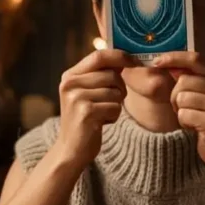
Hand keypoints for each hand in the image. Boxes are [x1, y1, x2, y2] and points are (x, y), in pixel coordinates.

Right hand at [55, 49, 131, 166]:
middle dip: (119, 89)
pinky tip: (101, 123)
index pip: (99, 56)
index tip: (134, 61)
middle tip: (109, 102)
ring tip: (101, 114)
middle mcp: (70, 84)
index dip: (120, 56)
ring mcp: (77, 98)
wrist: (71, 149)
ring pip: (116, 92)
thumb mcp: (86, 92)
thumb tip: (125, 56)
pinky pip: (115, 107)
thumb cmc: (85, 119)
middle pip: (112, 75)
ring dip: (116, 105)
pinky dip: (113, 116)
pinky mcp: (86, 112)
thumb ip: (100, 75)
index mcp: (70, 76)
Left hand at [155, 52, 204, 166]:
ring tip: (193, 119)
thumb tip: (165, 64)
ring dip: (180, 111)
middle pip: (182, 81)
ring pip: (181, 98)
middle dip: (175, 97)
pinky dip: (184, 123)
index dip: (174, 57)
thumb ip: (189, 79)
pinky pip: (183, 115)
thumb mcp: (204, 95)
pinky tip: (196, 128)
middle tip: (186, 110)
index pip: (195, 58)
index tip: (156, 62)